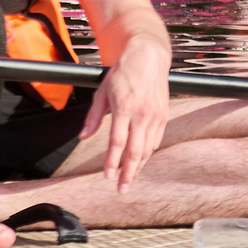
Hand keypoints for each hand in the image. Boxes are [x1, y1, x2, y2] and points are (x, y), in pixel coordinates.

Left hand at [80, 42, 170, 190]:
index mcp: (125, 107)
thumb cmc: (122, 73)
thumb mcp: (102, 91)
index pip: (118, 142)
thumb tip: (83, 137)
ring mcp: (156, 115)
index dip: (112, 162)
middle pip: (136, 151)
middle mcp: (143, 113)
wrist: (148, 57)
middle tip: (122, 189)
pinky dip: (147, 154)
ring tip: (129, 180)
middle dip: (128, 173)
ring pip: (148, 149)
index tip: (106, 176)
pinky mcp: (163, 115)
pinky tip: (139, 162)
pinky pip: (156, 141)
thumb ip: (93, 117)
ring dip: (138, 167)